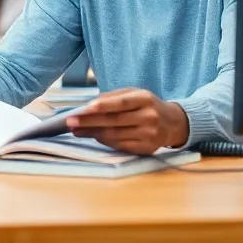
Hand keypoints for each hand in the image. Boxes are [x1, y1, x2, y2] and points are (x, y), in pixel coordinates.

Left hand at [66, 88, 189, 155]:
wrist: (172, 123)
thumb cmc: (147, 105)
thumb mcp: (135, 94)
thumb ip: (114, 97)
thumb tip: (90, 105)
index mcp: (145, 99)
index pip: (121, 103)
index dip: (103, 106)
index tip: (84, 109)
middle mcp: (149, 117)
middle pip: (114, 121)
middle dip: (89, 122)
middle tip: (70, 122)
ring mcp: (149, 135)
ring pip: (115, 135)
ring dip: (92, 133)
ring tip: (76, 130)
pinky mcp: (146, 148)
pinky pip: (120, 145)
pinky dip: (104, 141)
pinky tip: (94, 136)